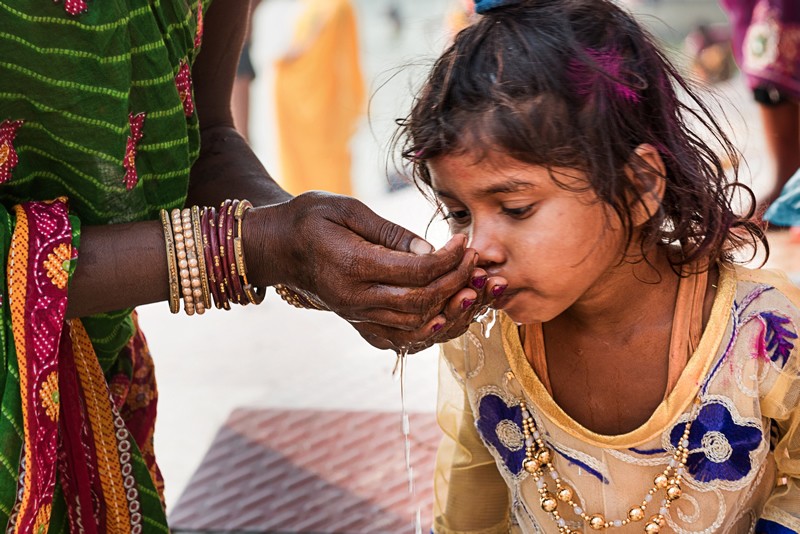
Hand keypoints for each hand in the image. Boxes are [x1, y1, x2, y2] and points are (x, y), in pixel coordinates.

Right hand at [246, 191, 481, 351]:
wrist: (277, 247)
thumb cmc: (311, 219)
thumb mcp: (347, 208)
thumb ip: (389, 231)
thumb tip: (431, 250)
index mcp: (353, 265)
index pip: (416, 271)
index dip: (448, 259)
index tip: (464, 242)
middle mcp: (356, 298)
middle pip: (421, 302)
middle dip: (456, 282)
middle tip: (476, 262)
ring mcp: (356, 315)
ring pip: (415, 327)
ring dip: (450, 310)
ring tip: (472, 288)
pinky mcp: (358, 323)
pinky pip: (399, 340)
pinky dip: (428, 332)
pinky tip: (447, 314)